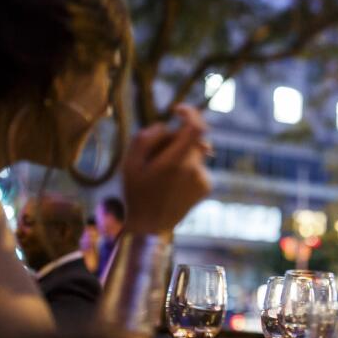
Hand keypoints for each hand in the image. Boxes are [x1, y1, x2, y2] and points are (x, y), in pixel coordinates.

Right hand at [121, 104, 211, 232]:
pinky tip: (172, 182)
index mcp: (175, 162)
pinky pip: (198, 165)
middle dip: (178, 137)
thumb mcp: (130, 163)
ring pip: (196, 151)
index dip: (190, 113)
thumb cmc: (137, 193)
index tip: (177, 111)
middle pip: (193, 138)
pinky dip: (187, 166)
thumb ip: (145, 138)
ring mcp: (203, 178)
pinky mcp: (207, 186)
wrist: (151, 226)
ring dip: (182, 153)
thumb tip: (164, 125)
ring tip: (162, 171)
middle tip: (158, 150)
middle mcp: (194, 169)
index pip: (196, 127)